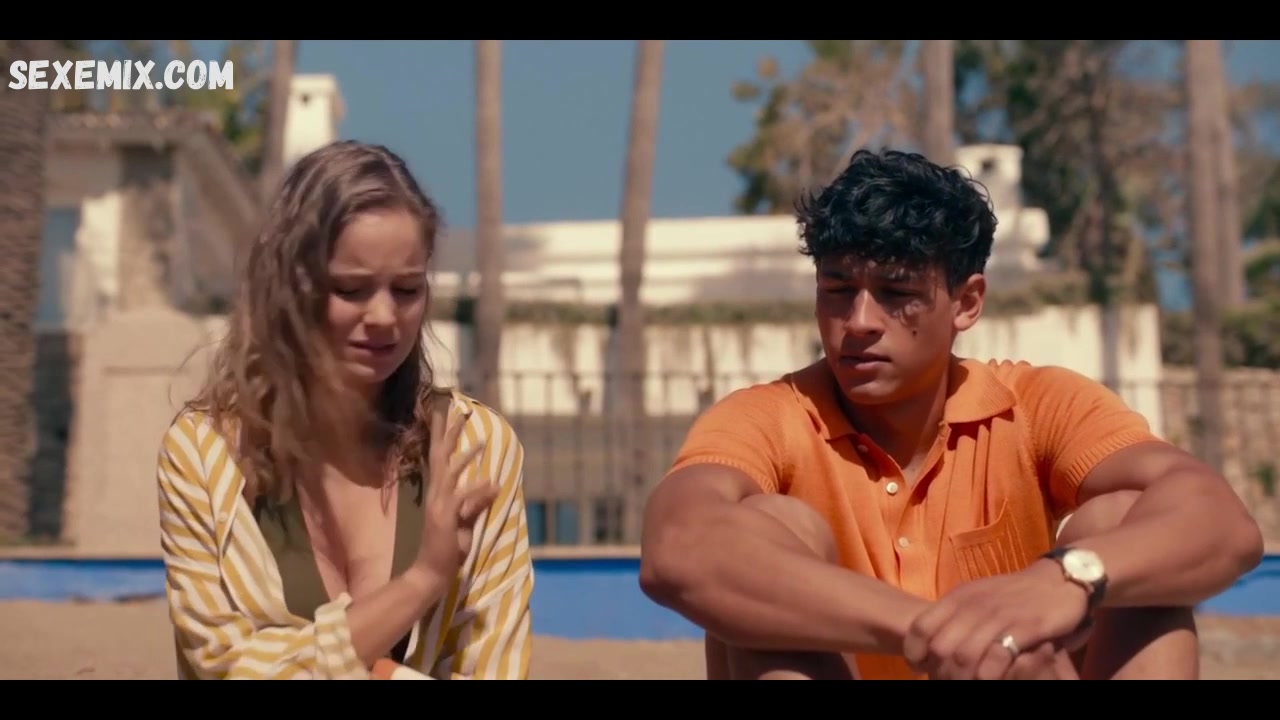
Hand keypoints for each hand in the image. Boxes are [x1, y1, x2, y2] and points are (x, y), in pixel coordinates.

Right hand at [414, 396, 498, 580]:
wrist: (432, 572)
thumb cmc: (448, 548)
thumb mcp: (467, 521)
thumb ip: (478, 503)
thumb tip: (495, 484)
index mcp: (440, 493)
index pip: (440, 458)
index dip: (442, 436)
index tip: (445, 414)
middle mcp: (437, 494)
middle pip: (441, 456)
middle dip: (448, 432)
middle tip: (457, 410)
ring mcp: (439, 505)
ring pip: (450, 472)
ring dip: (464, 454)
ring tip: (480, 438)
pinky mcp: (446, 518)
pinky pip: (463, 500)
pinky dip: (478, 490)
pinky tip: (493, 482)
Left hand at [902, 559, 1091, 679]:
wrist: (1058, 581)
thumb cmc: (1013, 595)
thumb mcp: (977, 598)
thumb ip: (954, 617)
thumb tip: (929, 645)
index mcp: (958, 598)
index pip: (920, 627)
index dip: (915, 653)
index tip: (921, 668)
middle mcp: (974, 605)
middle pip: (941, 648)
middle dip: (941, 672)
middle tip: (949, 680)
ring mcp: (999, 616)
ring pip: (965, 657)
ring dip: (964, 678)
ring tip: (971, 682)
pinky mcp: (1026, 628)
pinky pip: (998, 658)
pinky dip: (990, 675)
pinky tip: (993, 678)